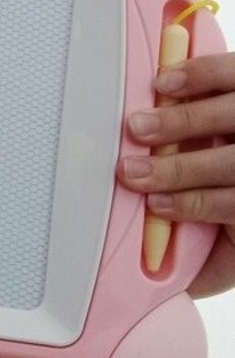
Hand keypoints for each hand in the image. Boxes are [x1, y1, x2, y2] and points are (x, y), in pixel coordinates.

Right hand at [117, 50, 234, 296]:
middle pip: (231, 163)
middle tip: (132, 171)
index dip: (195, 205)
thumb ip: (197, 263)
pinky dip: (198, 75)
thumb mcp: (225, 253)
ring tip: (137, 127)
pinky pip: (231, 73)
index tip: (155, 205)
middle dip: (178, 168)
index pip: (234, 205)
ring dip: (180, 122)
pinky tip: (164, 84)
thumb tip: (144, 284)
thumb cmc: (233, 212)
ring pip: (229, 115)